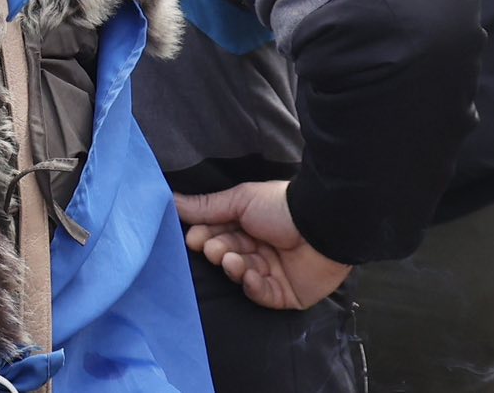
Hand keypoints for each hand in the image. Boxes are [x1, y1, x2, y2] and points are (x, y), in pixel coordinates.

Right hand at [175, 180, 351, 309]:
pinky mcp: (285, 294)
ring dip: (233, 267)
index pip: (217, 235)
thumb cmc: (280, 206)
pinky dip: (252, 285)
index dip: (204, 238)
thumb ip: (206, 206)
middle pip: (227, 256)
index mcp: (248, 225)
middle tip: (214, 248)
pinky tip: (248, 274)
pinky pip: (261, 294)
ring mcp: (272, 272)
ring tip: (232, 258)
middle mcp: (258, 249)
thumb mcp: (239, 200)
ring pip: (241, 275)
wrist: (323, 224)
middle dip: (217, 252)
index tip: (193, 238)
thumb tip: (170, 199)